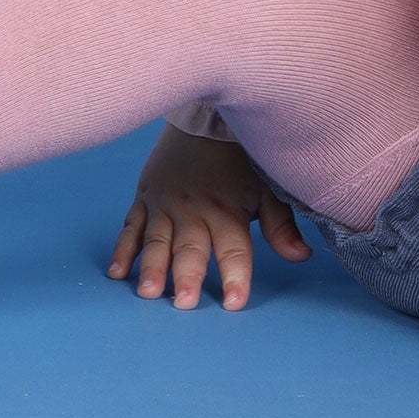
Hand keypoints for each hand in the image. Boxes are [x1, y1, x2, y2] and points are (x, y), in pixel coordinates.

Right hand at [106, 124, 311, 310]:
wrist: (204, 115)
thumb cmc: (240, 158)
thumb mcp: (266, 187)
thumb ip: (279, 224)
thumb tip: (301, 256)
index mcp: (226, 210)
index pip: (234, 249)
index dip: (236, 276)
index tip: (234, 302)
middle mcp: (193, 210)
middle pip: (190, 248)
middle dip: (187, 275)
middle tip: (184, 302)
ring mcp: (165, 205)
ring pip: (157, 241)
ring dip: (152, 267)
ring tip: (148, 292)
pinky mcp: (145, 199)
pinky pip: (131, 227)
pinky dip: (123, 250)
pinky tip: (118, 273)